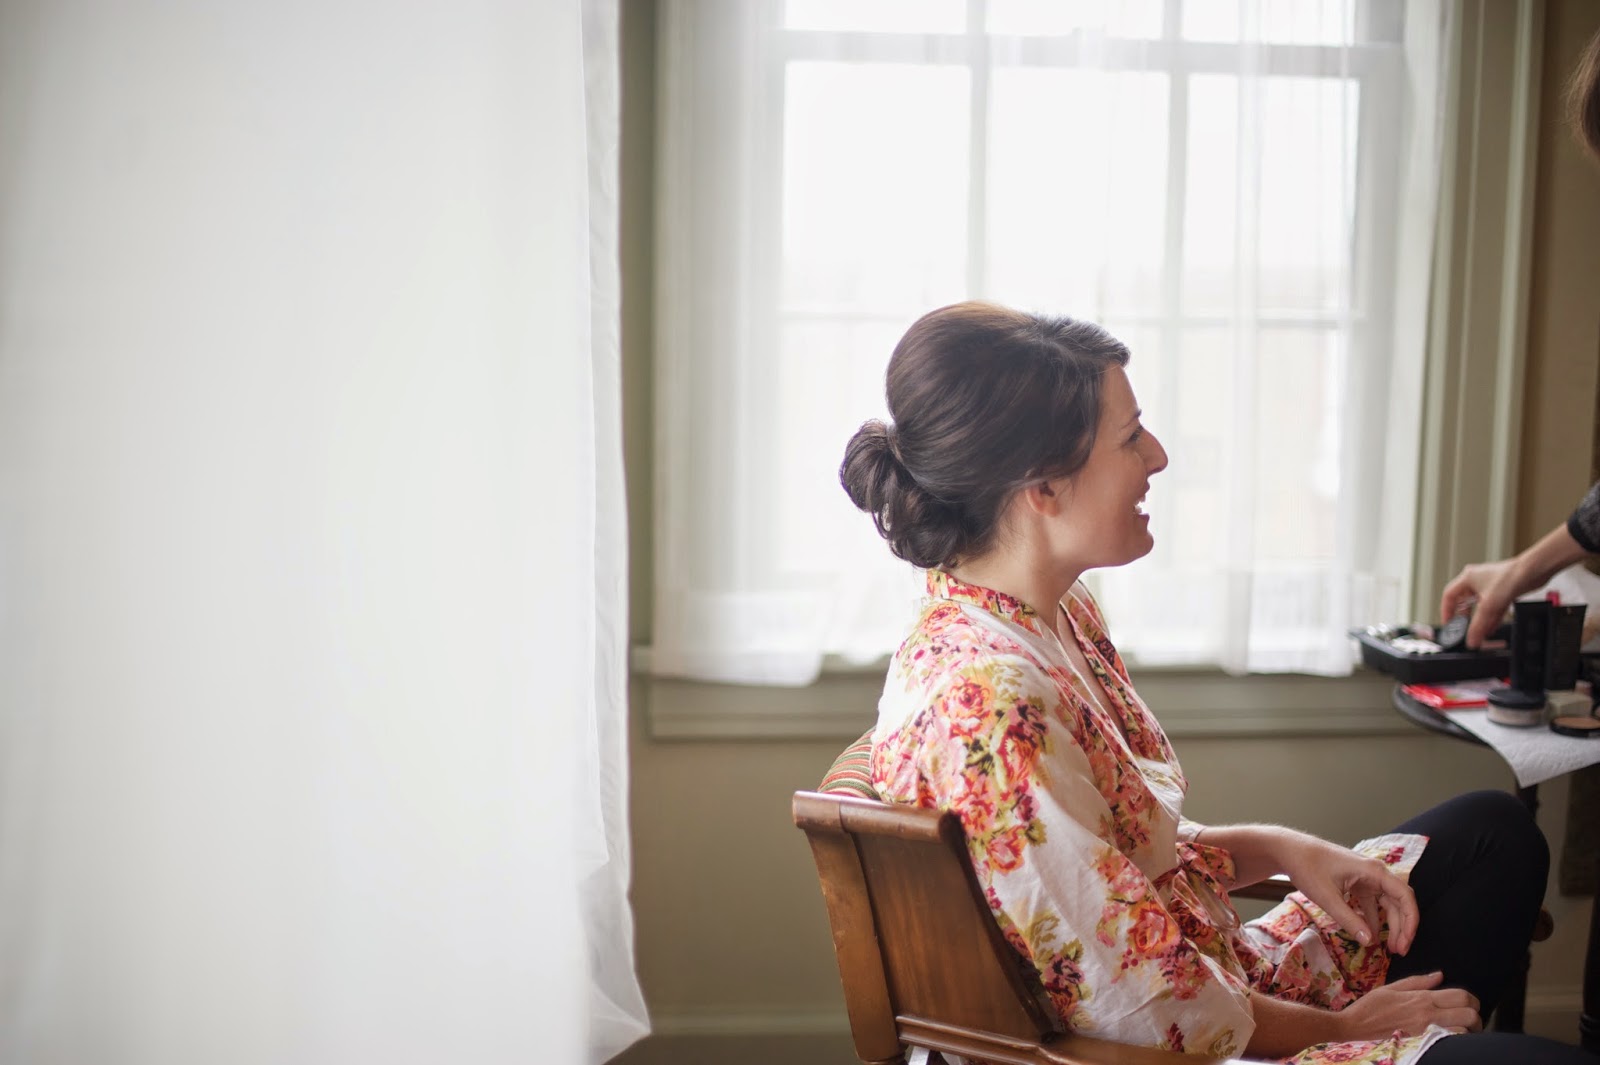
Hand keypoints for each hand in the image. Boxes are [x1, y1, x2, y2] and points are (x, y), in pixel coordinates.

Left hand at [1279, 836, 1418, 954]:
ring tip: (1390, 947)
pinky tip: (1370, 934)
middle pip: (1398, 902)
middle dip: (1401, 927)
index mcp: (1373, 871)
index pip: (1404, 896)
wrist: (1289, 850)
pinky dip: (1373, 918)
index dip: (1410, 920)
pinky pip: (1371, 903)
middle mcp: (1374, 872)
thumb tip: (1369, 942)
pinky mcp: (1356, 882)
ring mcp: (1365, 877)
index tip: (1406, 941)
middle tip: (1399, 951)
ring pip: (1386, 903)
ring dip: (1389, 924)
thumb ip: (1349, 920)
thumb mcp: (1327, 897)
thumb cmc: (1307, 868)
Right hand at [1336, 972, 1481, 1040]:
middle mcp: (1428, 1015)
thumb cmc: (1370, 1007)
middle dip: (1476, 1017)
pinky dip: (1455, 1041)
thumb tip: (1440, 975)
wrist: (1353, 1028)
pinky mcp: (1423, 1045)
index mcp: (1422, 999)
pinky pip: (1450, 1043)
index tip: (1470, 1003)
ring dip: (1467, 1031)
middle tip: (1469, 1020)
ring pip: (1465, 1032)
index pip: (1462, 996)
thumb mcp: (1391, 988)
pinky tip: (1449, 1039)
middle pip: (1470, 1015)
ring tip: (1460, 1031)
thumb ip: (1418, 982)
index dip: (1472, 1000)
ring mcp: (1427, 1032)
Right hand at [1439, 559, 1519, 647]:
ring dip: (1479, 619)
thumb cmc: (1510, 577)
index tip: (1449, 623)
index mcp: (1467, 578)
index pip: (1449, 596)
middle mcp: (1477, 580)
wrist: (1532, 572)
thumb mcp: (1488, 606)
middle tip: (1463, 629)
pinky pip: (1492, 607)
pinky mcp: (1502, 590)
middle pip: (1464, 602)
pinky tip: (1492, 627)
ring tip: (1479, 632)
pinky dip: (1491, 617)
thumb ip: (1478, 625)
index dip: (1446, 611)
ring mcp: (1490, 585)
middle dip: (1465, 617)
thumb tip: (1471, 640)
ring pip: (1479, 605)